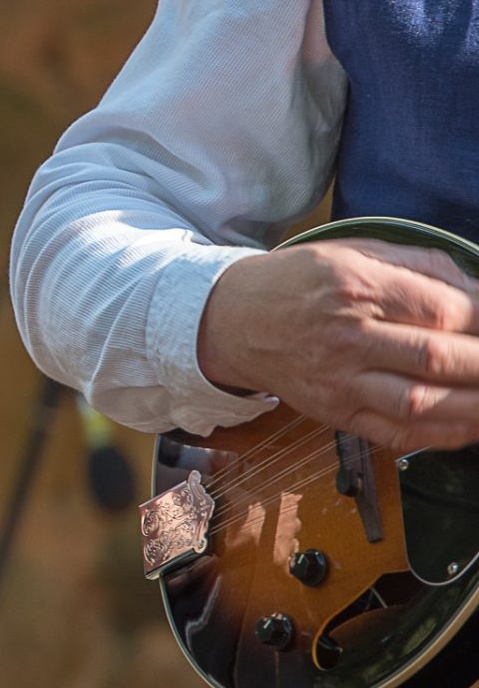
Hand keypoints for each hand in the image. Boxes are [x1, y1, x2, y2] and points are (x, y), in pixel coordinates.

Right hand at [198, 236, 478, 450]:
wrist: (233, 321)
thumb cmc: (298, 283)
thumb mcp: (353, 252)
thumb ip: (420, 265)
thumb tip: (478, 288)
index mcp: (354, 287)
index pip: (443, 309)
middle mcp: (346, 336)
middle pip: (438, 358)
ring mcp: (339, 380)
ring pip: (422, 403)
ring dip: (475, 406)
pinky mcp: (336, 413)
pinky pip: (398, 434)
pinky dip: (443, 435)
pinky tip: (470, 425)